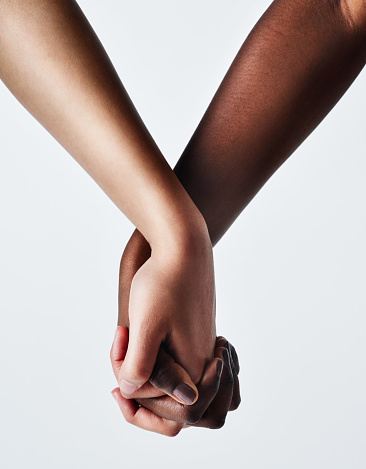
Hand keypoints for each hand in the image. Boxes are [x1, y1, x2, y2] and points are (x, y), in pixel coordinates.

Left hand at [110, 229, 240, 434]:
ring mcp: (201, 349)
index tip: (116, 386)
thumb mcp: (145, 326)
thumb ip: (139, 366)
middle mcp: (203, 363)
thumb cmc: (163, 283)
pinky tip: (139, 341)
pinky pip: (180, 365)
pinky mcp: (196, 335)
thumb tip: (131, 392)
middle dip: (142, 391)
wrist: (183, 247)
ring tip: (126, 344)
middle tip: (121, 355)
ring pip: (176, 385)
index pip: (173, 417)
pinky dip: (158, 362)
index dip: (138, 407)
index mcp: (194, 367)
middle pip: (175, 406)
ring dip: (148, 376)